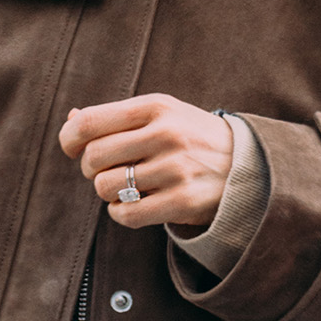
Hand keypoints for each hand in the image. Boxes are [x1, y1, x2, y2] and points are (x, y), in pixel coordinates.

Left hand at [55, 95, 234, 228]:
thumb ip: (117, 117)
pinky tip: (135, 205)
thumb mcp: (163, 115)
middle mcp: (167, 134)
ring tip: (129, 188)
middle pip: (93, 158)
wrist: (251, 166)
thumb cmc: (194, 139)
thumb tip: (71, 119)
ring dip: (108, 192)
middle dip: (91, 169)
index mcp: (157, 106)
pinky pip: (126, 214)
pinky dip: (121, 213)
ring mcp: (177, 169)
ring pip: (106, 187)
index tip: (73, 148)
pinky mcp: (184, 202)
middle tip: (108, 171)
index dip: (69, 139)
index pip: (88, 123)